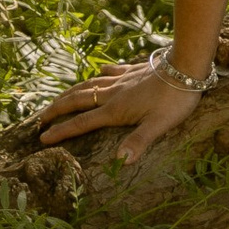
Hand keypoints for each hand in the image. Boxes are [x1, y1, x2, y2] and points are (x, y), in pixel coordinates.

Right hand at [37, 59, 209, 166]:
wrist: (187, 67)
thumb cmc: (175, 99)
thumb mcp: (159, 125)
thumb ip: (138, 142)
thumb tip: (120, 161)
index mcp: (116, 109)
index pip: (82, 122)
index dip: (61, 131)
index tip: (42, 138)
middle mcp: (114, 93)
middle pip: (78, 100)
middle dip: (57, 109)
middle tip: (41, 118)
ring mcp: (123, 79)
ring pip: (90, 84)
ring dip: (72, 92)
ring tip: (60, 97)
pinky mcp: (134, 69)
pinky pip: (111, 71)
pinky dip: (101, 73)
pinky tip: (100, 70)